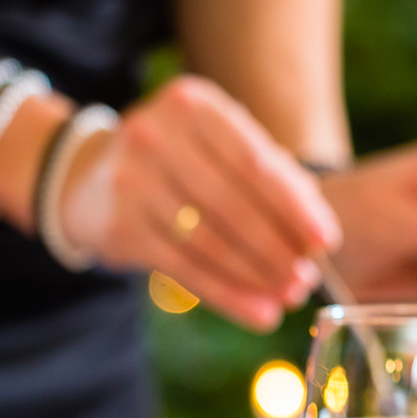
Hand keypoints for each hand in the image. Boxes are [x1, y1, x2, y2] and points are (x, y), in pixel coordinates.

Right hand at [57, 75, 338, 330]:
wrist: (91, 176)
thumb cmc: (181, 162)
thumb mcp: (220, 150)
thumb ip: (272, 179)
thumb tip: (318, 236)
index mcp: (193, 104)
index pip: (255, 162)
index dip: (295, 206)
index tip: (326, 241)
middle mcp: (156, 135)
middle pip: (233, 204)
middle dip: (278, 249)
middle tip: (307, 280)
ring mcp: (130, 179)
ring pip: (209, 241)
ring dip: (256, 276)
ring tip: (288, 297)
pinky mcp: (118, 225)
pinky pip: (183, 268)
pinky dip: (227, 295)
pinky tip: (259, 313)